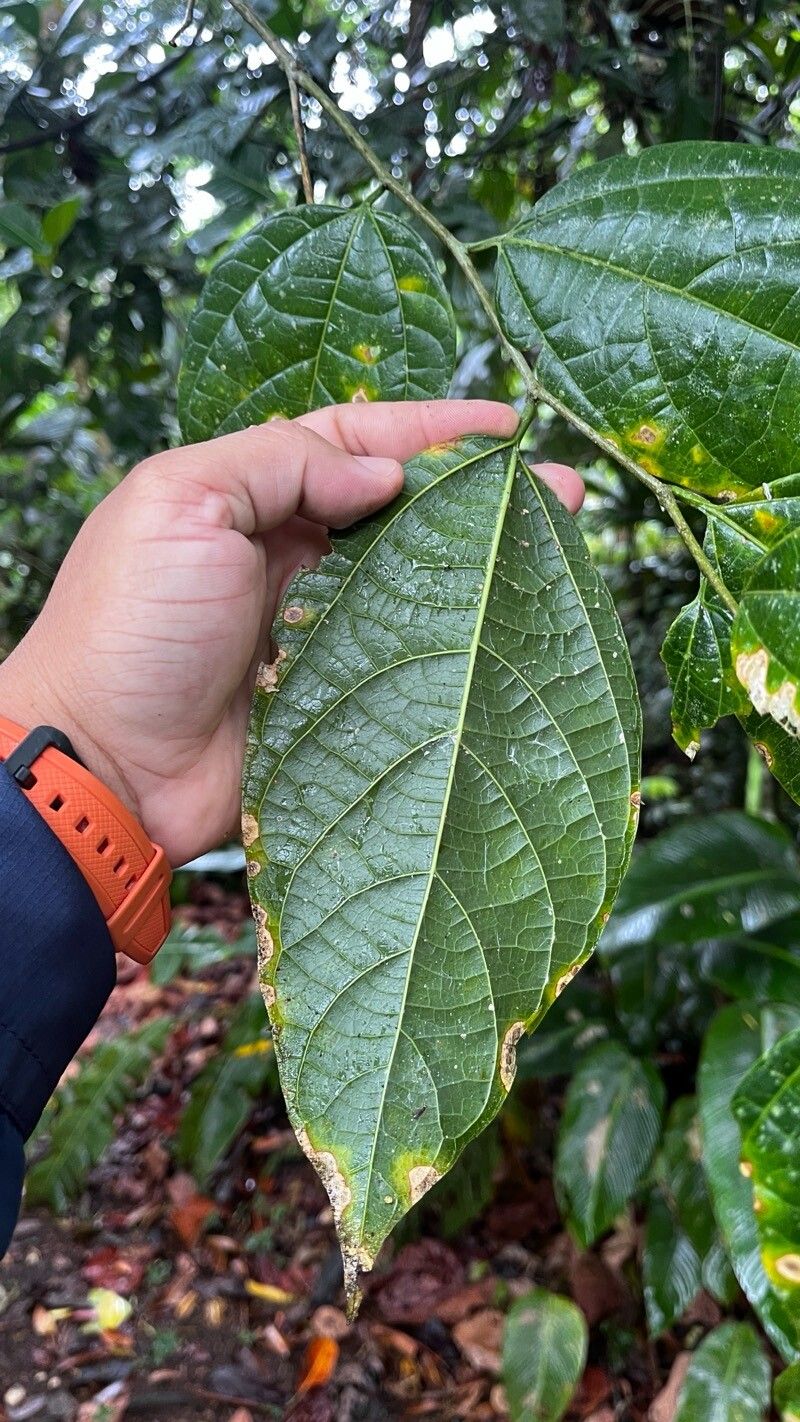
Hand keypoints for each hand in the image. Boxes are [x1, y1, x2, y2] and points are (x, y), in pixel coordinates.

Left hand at [0, 402, 583, 865]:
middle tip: (557, 489)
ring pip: (419, 585)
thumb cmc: (128, 625)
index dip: (430, 431)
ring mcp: (322, 632)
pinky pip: (414, 661)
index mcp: (251, 499)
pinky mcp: (342, 701)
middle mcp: (293, 559)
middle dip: (479, 496)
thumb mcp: (181, 502)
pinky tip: (512, 625)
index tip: (505, 425)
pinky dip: (464, 641)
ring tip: (556, 543)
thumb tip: (381, 475)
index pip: (354, 445)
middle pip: (402, 514)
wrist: (106, 764)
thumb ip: (280, 463)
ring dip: (483, 564)